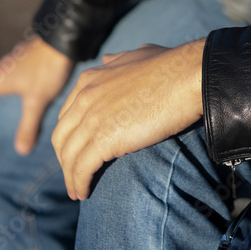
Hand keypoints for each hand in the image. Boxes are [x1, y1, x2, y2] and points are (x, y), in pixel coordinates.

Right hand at [0, 35, 74, 154]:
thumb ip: (28, 125)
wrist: (62, 37)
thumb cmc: (45, 69)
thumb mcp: (37, 100)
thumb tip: (20, 151)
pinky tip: (27, 85)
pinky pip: (16, 70)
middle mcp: (3, 67)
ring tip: (5, 99)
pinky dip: (16, 80)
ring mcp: (16, 59)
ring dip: (1, 86)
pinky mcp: (29, 54)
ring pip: (3, 75)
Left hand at [51, 40, 204, 200]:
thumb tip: (107, 60)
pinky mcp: (105, 138)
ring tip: (78, 192)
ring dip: (70, 177)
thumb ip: (118, 60)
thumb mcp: (137, 55)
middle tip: (73, 175)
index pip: (67, 115)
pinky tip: (85, 194)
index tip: (77, 150)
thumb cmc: (171, 66)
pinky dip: (79, 183)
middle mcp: (86, 96)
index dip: (70, 136)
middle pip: (62, 137)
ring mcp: (93, 117)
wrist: (188, 76)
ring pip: (68, 156)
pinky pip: (82, 168)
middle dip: (64, 159)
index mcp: (91, 79)